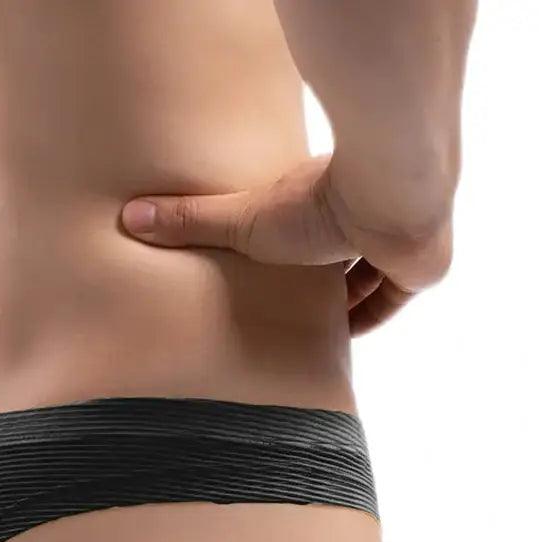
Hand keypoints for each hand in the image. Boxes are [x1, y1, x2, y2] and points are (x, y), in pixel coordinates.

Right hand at [119, 153, 454, 334]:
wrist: (389, 201)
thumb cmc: (316, 203)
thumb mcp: (243, 220)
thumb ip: (191, 221)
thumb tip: (129, 215)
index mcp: (319, 198)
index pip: (301, 221)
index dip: (284, 245)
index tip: (262, 266)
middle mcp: (358, 215)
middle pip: (333, 252)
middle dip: (312, 278)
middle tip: (282, 307)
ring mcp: (392, 240)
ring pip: (367, 273)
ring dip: (344, 298)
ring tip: (309, 330)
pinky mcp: (416, 268)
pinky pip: (393, 297)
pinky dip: (370, 316)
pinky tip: (345, 339)